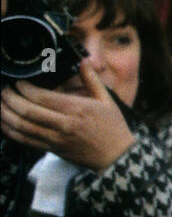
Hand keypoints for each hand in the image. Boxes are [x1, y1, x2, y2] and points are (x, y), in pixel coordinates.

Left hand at [0, 62, 136, 170]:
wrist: (115, 155)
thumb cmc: (112, 127)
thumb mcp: (106, 100)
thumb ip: (92, 79)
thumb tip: (83, 61)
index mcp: (77, 109)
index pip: (42, 97)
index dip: (24, 88)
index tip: (18, 82)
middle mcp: (64, 124)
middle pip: (27, 111)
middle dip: (10, 98)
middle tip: (4, 90)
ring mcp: (56, 138)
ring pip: (21, 126)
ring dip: (5, 114)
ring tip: (1, 103)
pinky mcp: (51, 149)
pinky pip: (24, 140)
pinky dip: (9, 130)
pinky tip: (5, 121)